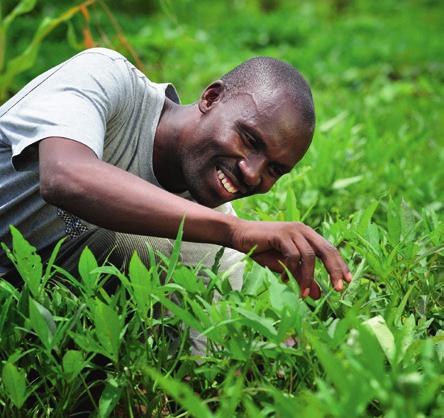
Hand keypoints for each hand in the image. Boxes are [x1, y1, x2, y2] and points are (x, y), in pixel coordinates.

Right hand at [230, 220, 351, 298]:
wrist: (240, 236)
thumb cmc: (263, 250)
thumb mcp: (285, 267)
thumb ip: (302, 277)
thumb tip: (318, 296)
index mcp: (307, 235)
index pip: (329, 249)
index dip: (340, 265)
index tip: (348, 281)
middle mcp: (303, 230)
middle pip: (326, 249)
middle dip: (334, 270)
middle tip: (339, 288)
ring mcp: (292, 230)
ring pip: (309, 256)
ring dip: (309, 277)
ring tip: (304, 294)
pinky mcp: (281, 234)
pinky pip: (293, 255)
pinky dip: (293, 271)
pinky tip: (286, 280)